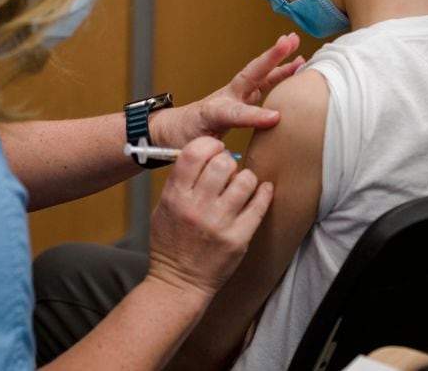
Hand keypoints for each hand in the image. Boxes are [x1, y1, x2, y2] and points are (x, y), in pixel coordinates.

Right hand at [147, 137, 273, 298]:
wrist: (178, 283)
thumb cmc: (170, 243)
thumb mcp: (163, 207)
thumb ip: (181, 181)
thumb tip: (206, 154)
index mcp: (175, 196)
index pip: (194, 153)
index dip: (209, 145)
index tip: (215, 149)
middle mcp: (197, 208)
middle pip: (222, 163)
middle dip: (228, 162)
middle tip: (228, 171)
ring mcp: (219, 224)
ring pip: (245, 181)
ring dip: (246, 179)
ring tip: (241, 185)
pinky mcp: (238, 238)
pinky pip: (259, 205)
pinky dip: (263, 193)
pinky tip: (262, 191)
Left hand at [154, 33, 304, 147]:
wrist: (175, 128)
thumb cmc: (185, 139)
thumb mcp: (195, 149)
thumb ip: (213, 153)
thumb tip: (234, 169)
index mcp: (213, 113)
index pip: (235, 112)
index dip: (254, 115)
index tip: (275, 118)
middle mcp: (226, 98)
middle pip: (249, 76)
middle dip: (268, 59)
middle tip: (287, 42)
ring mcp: (235, 94)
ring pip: (259, 74)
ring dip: (278, 59)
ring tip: (296, 43)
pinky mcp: (243, 96)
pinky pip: (264, 81)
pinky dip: (281, 72)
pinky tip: (298, 64)